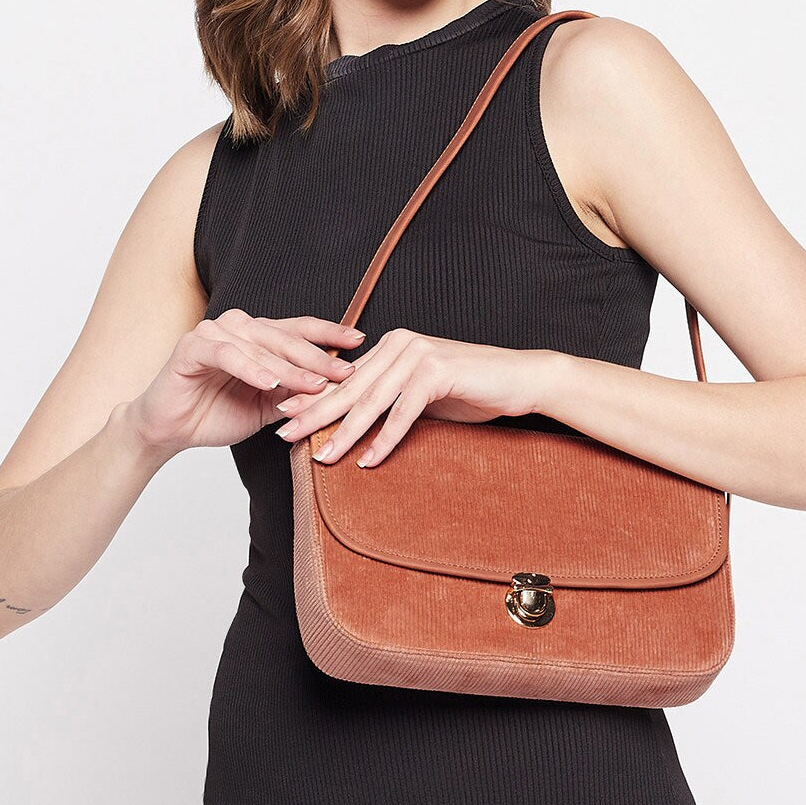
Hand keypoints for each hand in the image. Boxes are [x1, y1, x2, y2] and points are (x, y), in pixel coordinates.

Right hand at [124, 310, 364, 459]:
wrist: (169, 429)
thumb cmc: (216, 413)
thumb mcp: (267, 407)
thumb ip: (295, 394)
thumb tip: (337, 391)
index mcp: (258, 336)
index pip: (300, 329)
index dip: (330, 334)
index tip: (360, 342)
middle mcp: (238, 326)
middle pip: (286, 337)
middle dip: (318, 357)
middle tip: (344, 372)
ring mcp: (214, 333)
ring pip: (261, 346)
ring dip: (289, 366)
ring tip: (315, 384)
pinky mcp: (192, 347)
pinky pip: (227, 354)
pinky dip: (250, 368)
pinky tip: (270, 383)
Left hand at [272, 327, 543, 466]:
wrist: (521, 379)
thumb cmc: (474, 388)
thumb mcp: (422, 393)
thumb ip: (390, 398)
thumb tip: (355, 422)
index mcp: (392, 345)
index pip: (345, 378)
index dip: (313, 399)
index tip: (285, 418)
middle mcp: (400, 344)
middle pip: (350, 388)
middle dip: (315, 414)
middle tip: (284, 434)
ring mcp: (418, 355)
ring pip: (371, 402)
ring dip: (344, 433)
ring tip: (321, 456)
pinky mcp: (437, 372)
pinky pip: (403, 412)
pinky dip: (384, 439)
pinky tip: (367, 461)